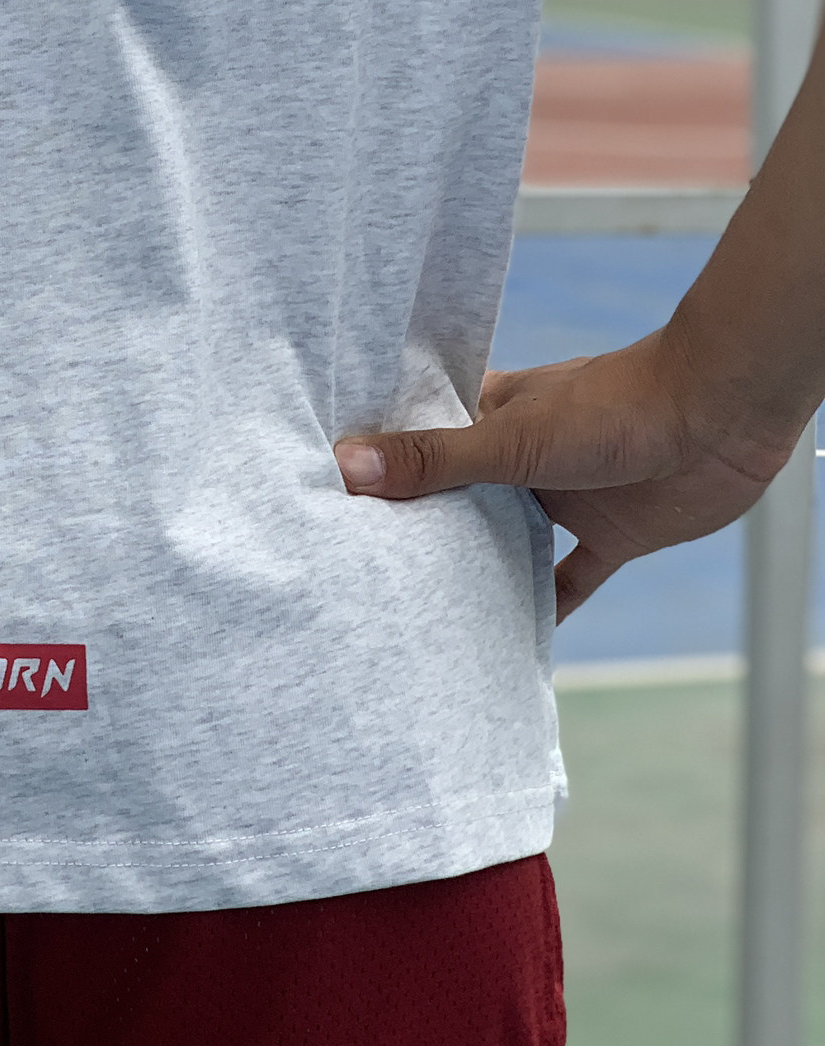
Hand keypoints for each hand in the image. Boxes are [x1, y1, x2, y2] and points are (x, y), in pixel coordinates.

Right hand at [334, 326, 804, 619]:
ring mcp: (563, 496)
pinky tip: (513, 639)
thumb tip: (346, 466)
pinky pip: (566, 578)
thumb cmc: (615, 406)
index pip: (418, 439)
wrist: (720, 417)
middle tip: (357, 569)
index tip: (325, 497)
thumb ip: (435, 458)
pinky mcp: (608, 536)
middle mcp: (519, 455)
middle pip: (456, 497)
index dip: (378, 465)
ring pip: (504, 540)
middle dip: (418, 528)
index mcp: (489, 414)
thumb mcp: (513, 438)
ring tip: (418, 610)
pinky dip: (544, 605)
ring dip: (475, 569)